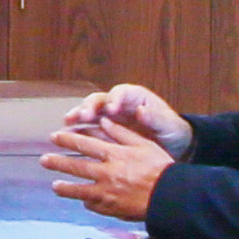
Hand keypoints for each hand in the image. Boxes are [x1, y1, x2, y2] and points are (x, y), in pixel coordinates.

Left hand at [37, 121, 172, 221]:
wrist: (170, 196)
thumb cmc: (160, 167)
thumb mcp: (143, 144)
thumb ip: (121, 133)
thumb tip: (103, 121)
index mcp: (114, 155)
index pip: (85, 145)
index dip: (68, 140)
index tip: (55, 136)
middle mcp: (107, 173)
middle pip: (76, 167)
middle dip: (58, 162)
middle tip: (44, 160)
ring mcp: (107, 193)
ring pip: (79, 190)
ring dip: (65, 187)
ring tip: (54, 185)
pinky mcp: (111, 209)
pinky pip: (94, 205)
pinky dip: (87, 202)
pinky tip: (82, 200)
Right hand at [66, 83, 191, 148]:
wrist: (172, 145)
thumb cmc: (171, 130)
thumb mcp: (168, 125)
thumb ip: (155, 118)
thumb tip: (141, 111)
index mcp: (135, 97)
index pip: (120, 93)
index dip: (113, 99)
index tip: (111, 109)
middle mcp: (119, 103)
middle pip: (100, 100)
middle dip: (89, 107)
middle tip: (82, 116)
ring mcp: (109, 117)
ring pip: (89, 112)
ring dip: (78, 117)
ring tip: (67, 124)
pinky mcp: (104, 130)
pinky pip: (89, 129)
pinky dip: (78, 131)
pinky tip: (68, 137)